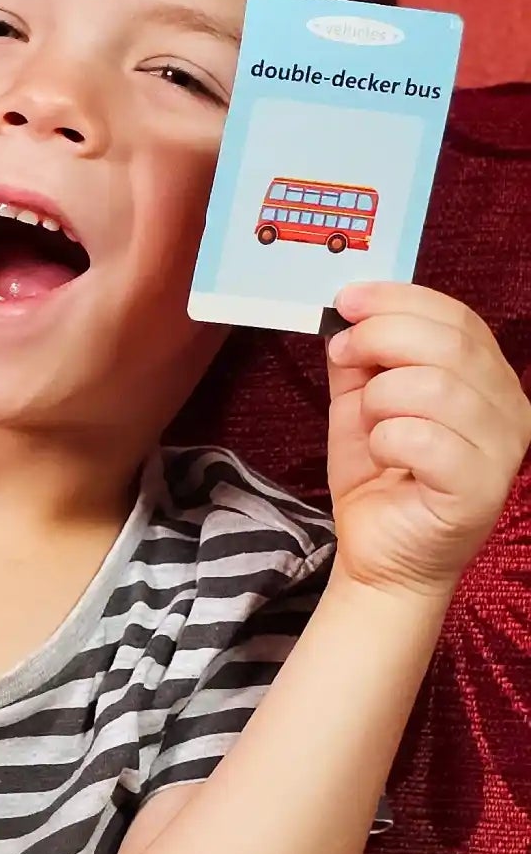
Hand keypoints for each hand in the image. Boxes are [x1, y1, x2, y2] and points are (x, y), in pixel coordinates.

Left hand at [325, 284, 530, 602]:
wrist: (381, 554)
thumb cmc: (380, 478)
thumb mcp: (361, 406)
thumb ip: (362, 361)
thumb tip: (350, 319)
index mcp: (488, 378)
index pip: (458, 318)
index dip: (399, 300)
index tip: (347, 299)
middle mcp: (510, 408)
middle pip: (451, 344)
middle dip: (382, 338)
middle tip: (342, 353)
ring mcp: (503, 449)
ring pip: (435, 388)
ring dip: (380, 399)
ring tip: (370, 423)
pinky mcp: (480, 489)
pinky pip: (425, 440)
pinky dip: (387, 439)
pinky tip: (384, 457)